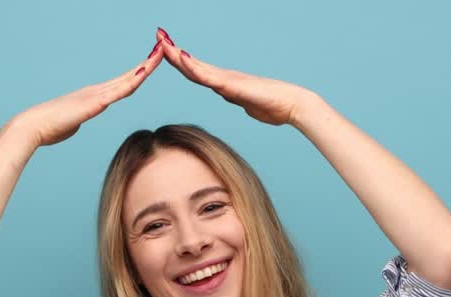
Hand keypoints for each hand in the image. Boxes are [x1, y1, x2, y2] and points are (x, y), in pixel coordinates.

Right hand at [7, 40, 166, 147]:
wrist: (35, 126)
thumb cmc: (51, 127)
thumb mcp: (72, 122)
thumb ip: (79, 117)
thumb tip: (79, 119)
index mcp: (95, 96)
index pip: (124, 83)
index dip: (140, 72)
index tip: (152, 62)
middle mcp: (98, 91)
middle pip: (130, 76)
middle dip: (148, 63)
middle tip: (163, 48)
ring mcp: (97, 95)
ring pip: (128, 79)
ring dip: (146, 66)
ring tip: (160, 52)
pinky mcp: (94, 103)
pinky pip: (119, 90)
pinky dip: (133, 80)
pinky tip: (145, 71)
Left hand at [154, 28, 313, 126]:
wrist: (292, 106)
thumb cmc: (274, 107)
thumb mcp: (247, 104)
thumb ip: (236, 98)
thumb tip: (229, 95)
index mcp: (224, 83)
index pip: (195, 72)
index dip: (179, 60)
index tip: (165, 49)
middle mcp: (223, 78)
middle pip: (191, 64)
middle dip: (172, 50)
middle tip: (158, 35)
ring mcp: (227, 80)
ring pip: (196, 67)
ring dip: (177, 55)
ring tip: (162, 41)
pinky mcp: (233, 87)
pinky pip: (209, 77)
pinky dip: (193, 67)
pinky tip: (182, 59)